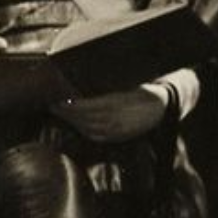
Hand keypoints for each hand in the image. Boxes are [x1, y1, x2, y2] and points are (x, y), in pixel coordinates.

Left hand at [49, 86, 166, 142]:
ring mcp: (117, 130)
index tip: (58, 97)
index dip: (70, 105)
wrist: (165, 104)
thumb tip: (82, 80)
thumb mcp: (127, 82)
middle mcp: (116, 119)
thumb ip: (106, 86)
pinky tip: (75, 122)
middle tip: (52, 104)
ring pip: (87, 128)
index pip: (86, 107)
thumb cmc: (144, 88)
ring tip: (60, 112)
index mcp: (117, 103)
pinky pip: (95, 135)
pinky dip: (82, 129)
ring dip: (72, 121)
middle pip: (83, 119)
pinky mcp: (118, 136)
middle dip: (66, 112)